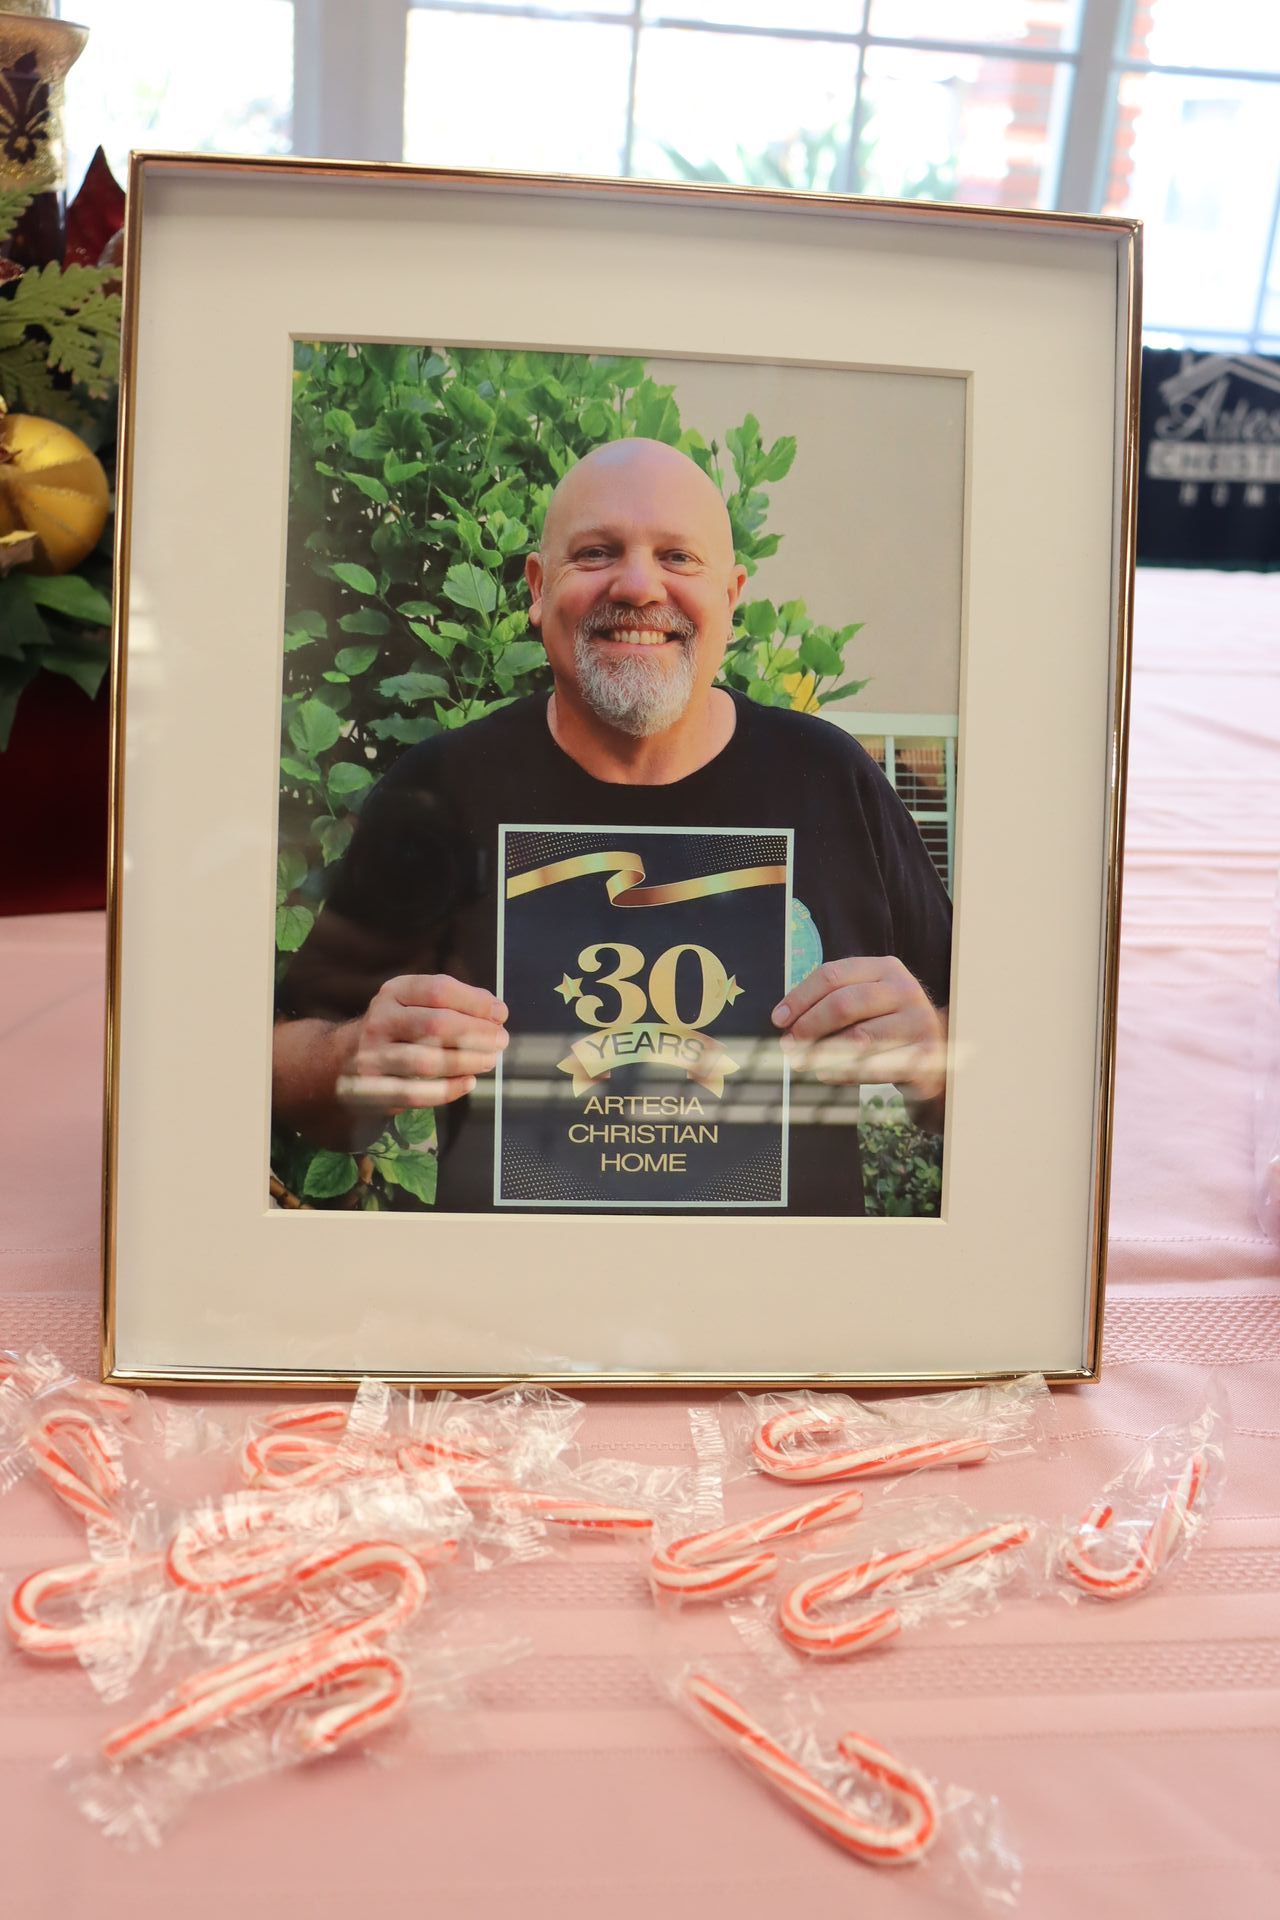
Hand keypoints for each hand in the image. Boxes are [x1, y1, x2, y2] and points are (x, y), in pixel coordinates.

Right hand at [335, 974, 508, 1110]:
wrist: (339, 1061)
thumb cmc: (394, 1030)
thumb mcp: (413, 1005)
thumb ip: (452, 1004)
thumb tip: (495, 1012)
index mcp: (393, 993)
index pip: (438, 990)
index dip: (475, 1002)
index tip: (501, 1014)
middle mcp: (380, 1020)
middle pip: (436, 1025)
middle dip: (476, 1034)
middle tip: (501, 1041)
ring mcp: (372, 1056)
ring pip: (427, 1061)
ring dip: (466, 1062)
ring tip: (489, 1061)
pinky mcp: (371, 1090)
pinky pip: (416, 1093)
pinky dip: (448, 1089)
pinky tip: (468, 1082)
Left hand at [771, 957, 946, 1103]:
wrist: (935, 1058)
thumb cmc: (887, 1028)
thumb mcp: (864, 1004)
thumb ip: (830, 1004)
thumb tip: (786, 1021)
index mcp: (885, 969)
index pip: (832, 975)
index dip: (800, 997)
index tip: (778, 1019)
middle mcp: (904, 990)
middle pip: (844, 1003)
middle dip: (809, 1025)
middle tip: (788, 1044)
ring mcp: (919, 1022)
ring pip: (858, 1038)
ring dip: (823, 1053)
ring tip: (804, 1062)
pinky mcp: (925, 1056)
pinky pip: (875, 1067)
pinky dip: (844, 1073)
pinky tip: (828, 1075)